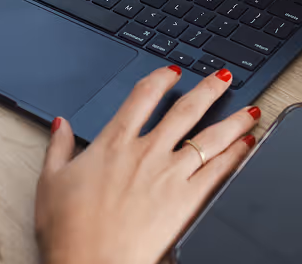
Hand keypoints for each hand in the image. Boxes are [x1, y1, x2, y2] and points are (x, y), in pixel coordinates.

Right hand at [35, 66, 258, 263]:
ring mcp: (169, 175)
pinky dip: (236, 155)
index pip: (143, 96)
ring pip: (210, 137)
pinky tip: (248, 145)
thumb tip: (61, 123)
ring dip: (233, 120)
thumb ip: (59, 147)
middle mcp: (146, 152)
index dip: (161, 79)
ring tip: (251, 108)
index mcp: (114, 143)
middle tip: (223, 77)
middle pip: (185, 110)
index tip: (173, 71)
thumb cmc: (69, 230)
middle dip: (208, 90)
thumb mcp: (51, 181)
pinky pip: (218, 171)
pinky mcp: (186, 201)